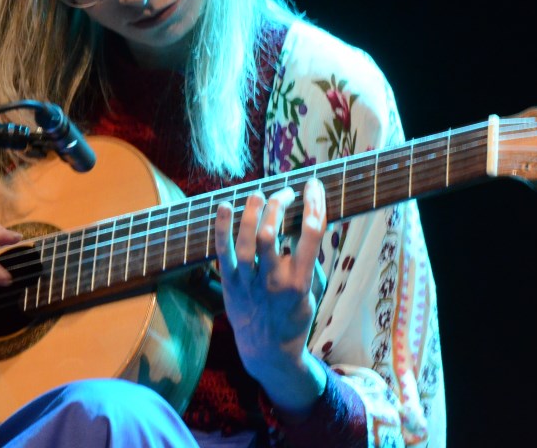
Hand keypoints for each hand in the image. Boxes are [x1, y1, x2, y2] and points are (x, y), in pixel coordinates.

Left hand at [214, 177, 327, 416]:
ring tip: (260, 195)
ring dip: (252, 210)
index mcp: (300, 282)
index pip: (311, 234)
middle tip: (284, 193)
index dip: (314, 202)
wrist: (267, 350)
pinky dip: (222, 226)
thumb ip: (311, 259)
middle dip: (277, 203)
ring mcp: (248, 282)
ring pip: (245, 240)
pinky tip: (226, 205)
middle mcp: (273, 281)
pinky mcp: (230, 283)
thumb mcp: (314, 290)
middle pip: (269, 232)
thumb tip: (307, 221)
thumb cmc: (294, 315)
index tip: (313, 185)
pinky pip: (222, 252)